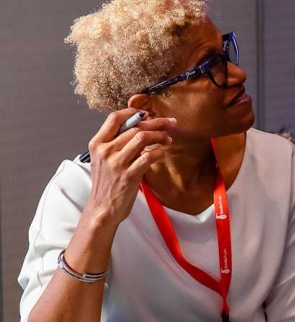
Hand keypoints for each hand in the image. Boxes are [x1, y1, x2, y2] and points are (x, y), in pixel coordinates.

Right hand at [85, 108, 174, 222]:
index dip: (133, 112)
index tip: (148, 113)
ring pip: (142, 138)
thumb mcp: (103, 159)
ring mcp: (117, 163)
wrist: (103, 208)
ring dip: (160, 135)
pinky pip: (149, 157)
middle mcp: (106, 151)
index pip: (114, 118)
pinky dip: (159, 152)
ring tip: (168, 138)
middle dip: (157, 122)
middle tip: (170, 122)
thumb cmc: (106, 183)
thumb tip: (139, 127)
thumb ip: (116, 143)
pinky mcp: (129, 175)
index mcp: (97, 144)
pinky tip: (162, 153)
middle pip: (135, 127)